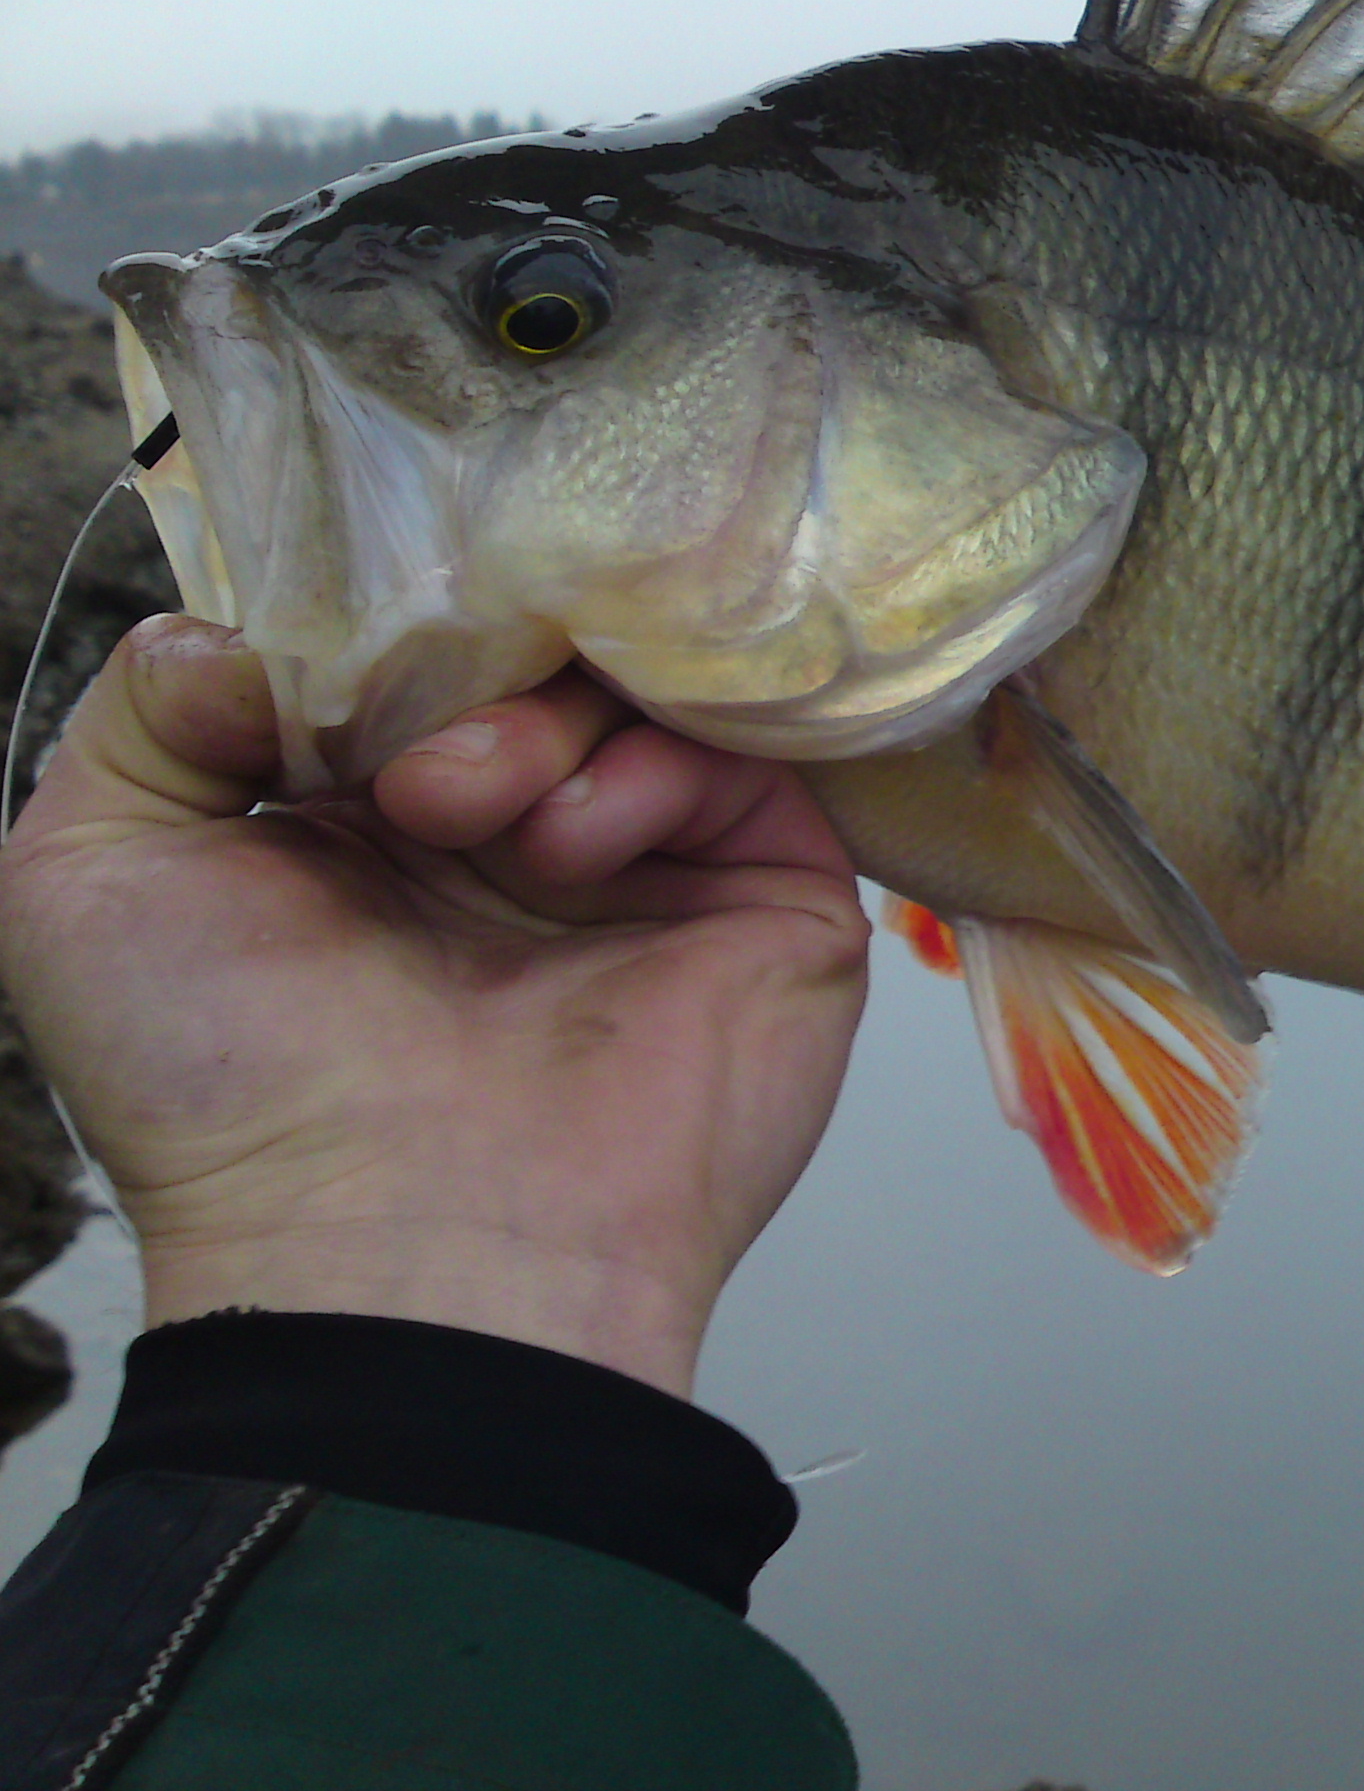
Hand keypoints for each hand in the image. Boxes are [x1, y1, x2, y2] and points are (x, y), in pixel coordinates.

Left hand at [0, 616, 869, 1397]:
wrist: (395, 1250)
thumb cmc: (229, 1094)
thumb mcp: (87, 879)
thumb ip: (142, 712)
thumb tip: (244, 629)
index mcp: (374, 819)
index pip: (420, 640)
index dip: (391, 618)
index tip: (351, 655)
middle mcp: (518, 831)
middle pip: (538, 645)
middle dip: (467, 673)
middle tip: (413, 776)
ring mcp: (654, 862)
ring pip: (638, 684)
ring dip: (544, 724)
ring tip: (478, 819)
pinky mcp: (771, 893)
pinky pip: (742, 754)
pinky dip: (648, 770)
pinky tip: (573, 851)